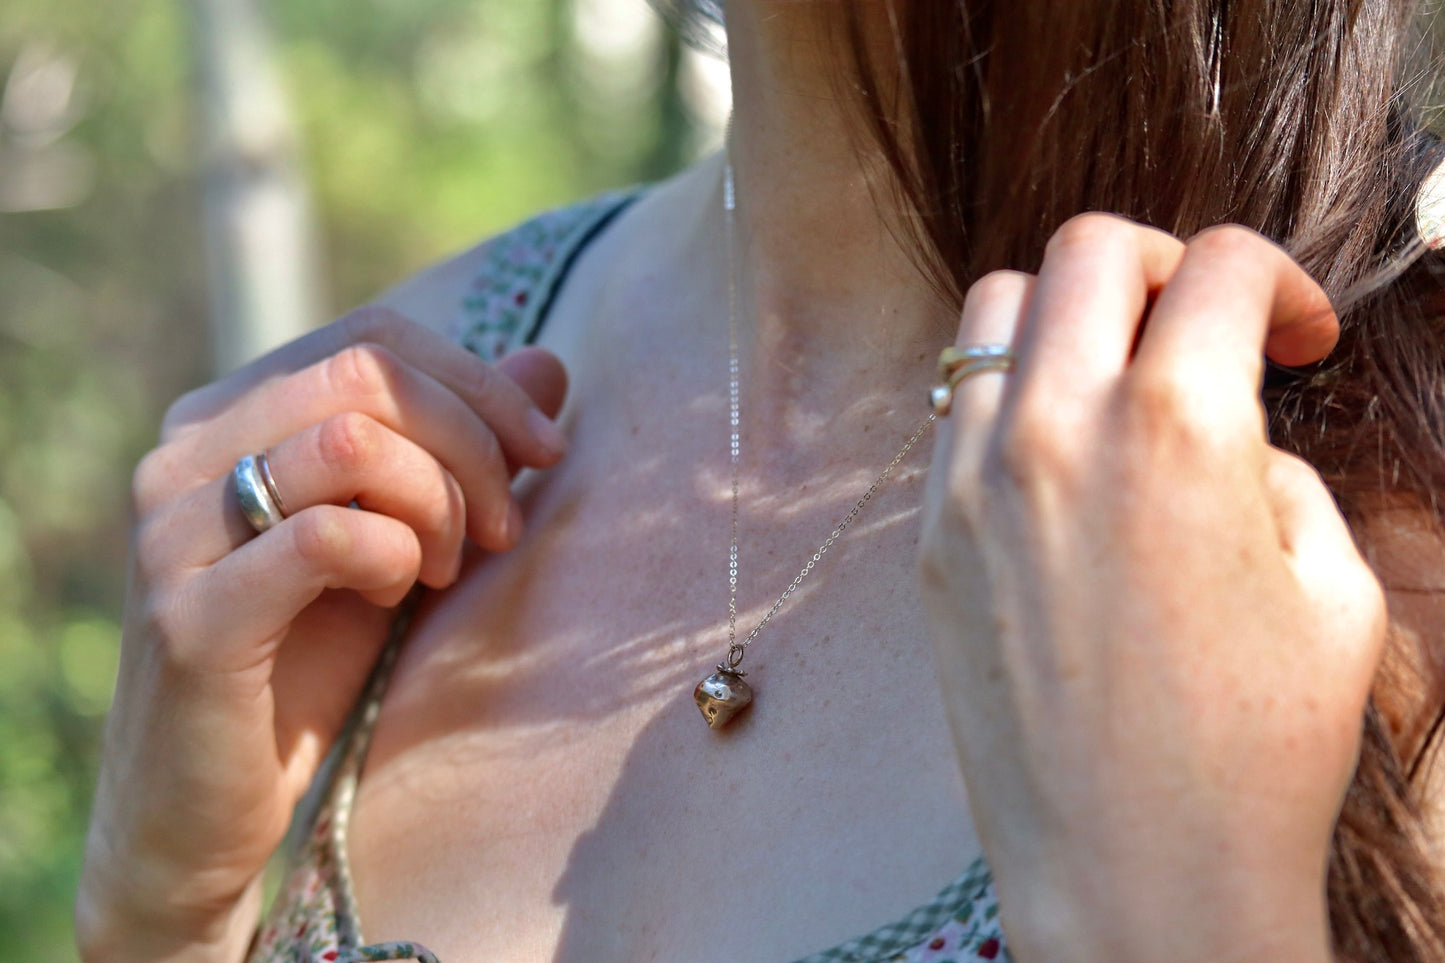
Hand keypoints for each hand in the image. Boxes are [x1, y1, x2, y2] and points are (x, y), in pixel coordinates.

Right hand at [76, 307, 567, 961]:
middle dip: (473, 442)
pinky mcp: (191, 615)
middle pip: (368, 375)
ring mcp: (176, 530)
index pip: (373, 340)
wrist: (208, 803)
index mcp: (231, 415)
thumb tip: (547, 363)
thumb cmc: (310, 660)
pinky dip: (394, 557)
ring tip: (444, 568)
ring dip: (438, 503)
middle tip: (501, 527)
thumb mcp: (404, 535)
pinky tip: (397, 594)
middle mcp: (185, 453)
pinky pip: (325, 538)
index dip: (479, 384)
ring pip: (352, 441)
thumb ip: (463, 446)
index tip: (547, 451)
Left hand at [919, 215, 1385, 962]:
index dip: (1280, 279)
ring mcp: (970, 480)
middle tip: (1203, 326)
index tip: (1298, 336)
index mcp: (1177, 430)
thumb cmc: (1255, 754)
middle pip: (1086, 251)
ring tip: (1118, 377)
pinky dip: (1006, 389)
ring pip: (993, 311)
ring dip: (1066, 314)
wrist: (1131, 875)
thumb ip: (1277, 473)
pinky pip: (952, 405)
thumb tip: (1233, 434)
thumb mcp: (1331, 594)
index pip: (1215, 266)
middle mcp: (1054, 432)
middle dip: (1162, 263)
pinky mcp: (929, 536)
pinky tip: (1055, 451)